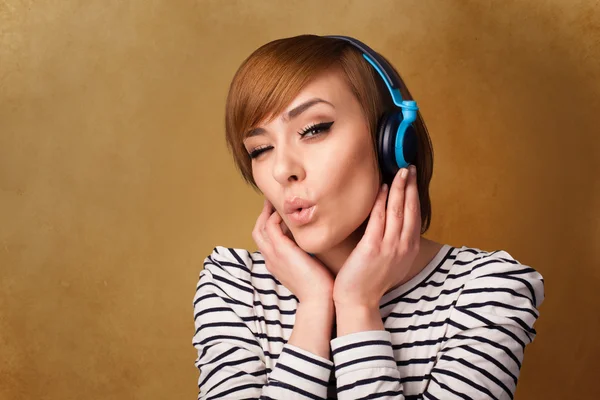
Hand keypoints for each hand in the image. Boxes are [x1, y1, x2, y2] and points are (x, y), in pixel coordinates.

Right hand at [252, 199, 334, 304]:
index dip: (268, 225)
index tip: (277, 214)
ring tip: (275, 200)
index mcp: (275, 264)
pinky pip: (271, 226)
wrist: (318, 299)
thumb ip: (304, 257)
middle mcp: (270, 259)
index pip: (265, 241)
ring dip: (267, 212)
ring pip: (260, 227)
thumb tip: (313, 245)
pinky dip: (275, 216)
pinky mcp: (281, 250)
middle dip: (263, 215)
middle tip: (271, 202)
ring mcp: (273, 254)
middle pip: (257, 232)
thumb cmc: (319, 286)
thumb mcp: (307, 269)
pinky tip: (286, 212)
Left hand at [332, 165, 421, 308]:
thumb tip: (395, 223)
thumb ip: (396, 242)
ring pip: (397, 211)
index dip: (414, 195)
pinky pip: (378, 219)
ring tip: (400, 172)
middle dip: (410, 186)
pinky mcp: (373, 248)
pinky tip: (382, 188)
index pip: (415, 216)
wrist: (358, 301)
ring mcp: (389, 247)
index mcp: (409, 249)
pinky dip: (381, 201)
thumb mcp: (392, 261)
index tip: (413, 179)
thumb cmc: (370, 280)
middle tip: (409, 167)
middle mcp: (404, 247)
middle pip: (409, 209)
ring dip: (399, 188)